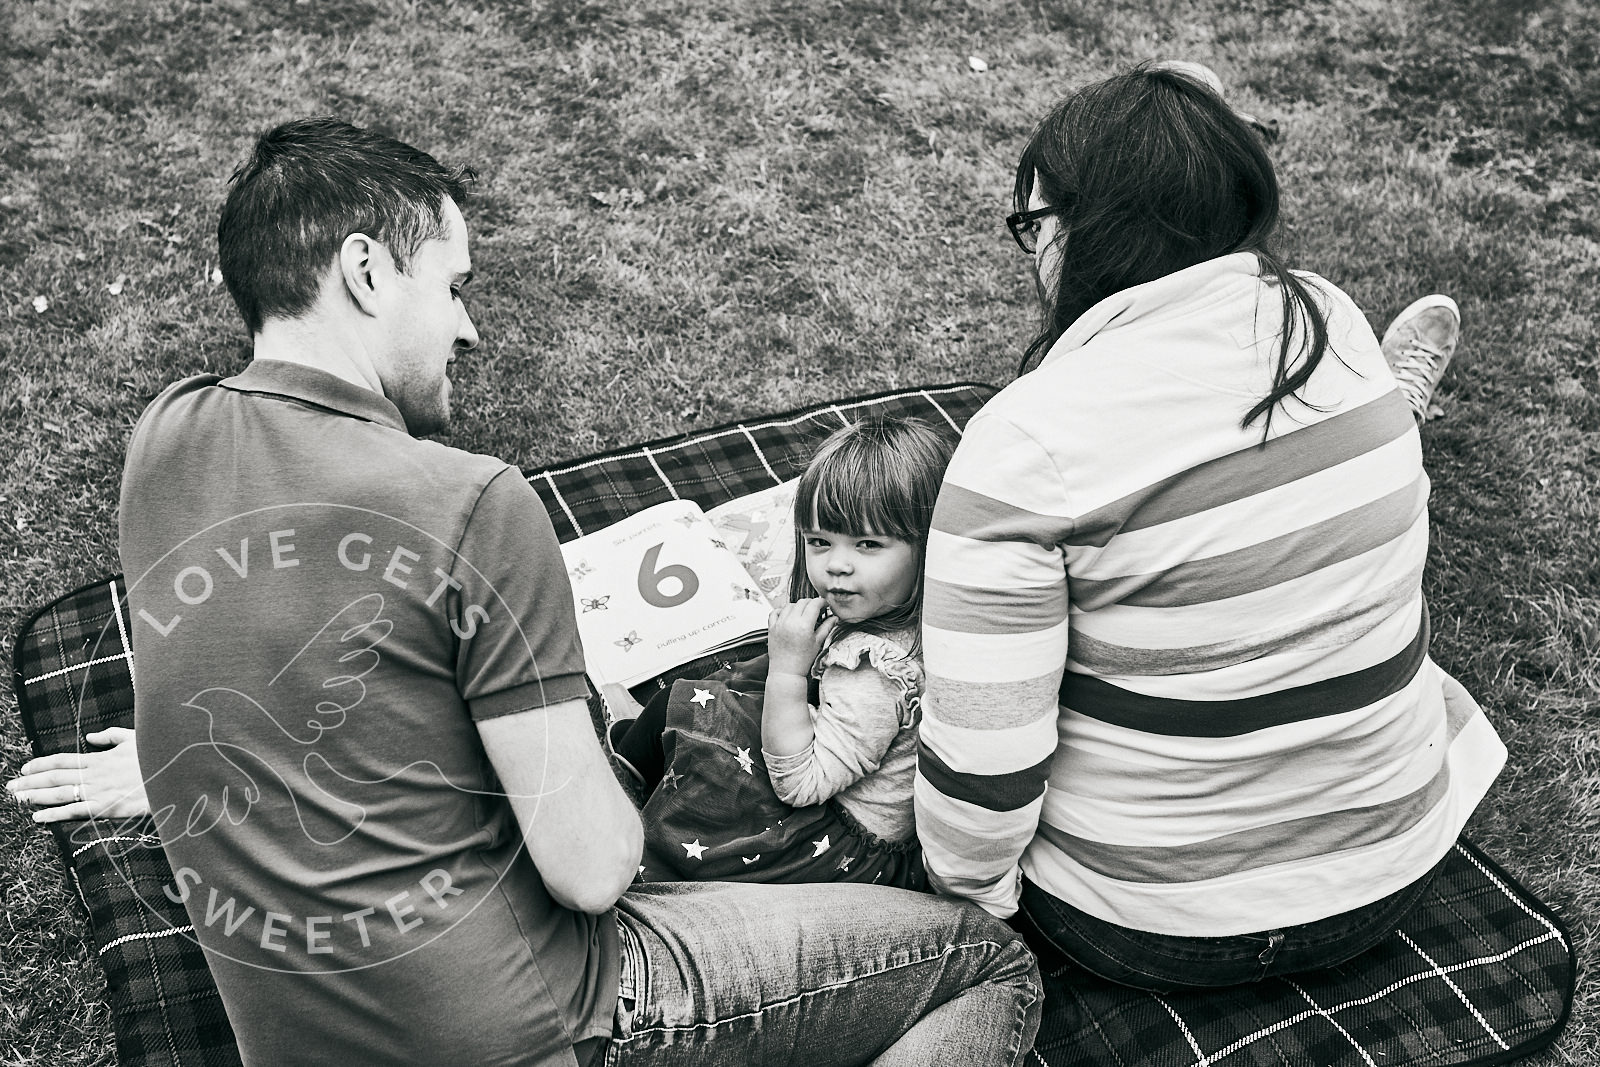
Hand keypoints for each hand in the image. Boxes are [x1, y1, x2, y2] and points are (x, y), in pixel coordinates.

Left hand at [4, 728, 150, 822]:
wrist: (175, 777)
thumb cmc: (158, 757)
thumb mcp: (136, 739)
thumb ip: (112, 736)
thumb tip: (91, 737)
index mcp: (101, 758)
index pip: (63, 760)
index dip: (41, 764)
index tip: (25, 768)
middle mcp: (94, 774)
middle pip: (54, 776)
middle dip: (30, 781)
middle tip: (11, 786)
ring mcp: (98, 791)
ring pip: (58, 793)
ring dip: (35, 796)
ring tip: (17, 798)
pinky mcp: (105, 808)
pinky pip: (73, 811)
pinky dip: (54, 814)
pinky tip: (38, 817)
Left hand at [767, 598, 837, 677]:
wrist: (787, 671)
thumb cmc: (803, 660)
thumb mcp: (818, 643)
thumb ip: (827, 627)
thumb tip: (834, 617)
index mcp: (804, 625)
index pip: (814, 604)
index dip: (822, 602)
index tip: (825, 605)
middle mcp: (790, 622)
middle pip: (802, 602)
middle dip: (811, 603)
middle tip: (816, 610)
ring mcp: (779, 623)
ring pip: (789, 605)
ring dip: (798, 606)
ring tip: (803, 614)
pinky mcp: (772, 627)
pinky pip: (775, 612)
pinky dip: (782, 610)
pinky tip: (788, 615)